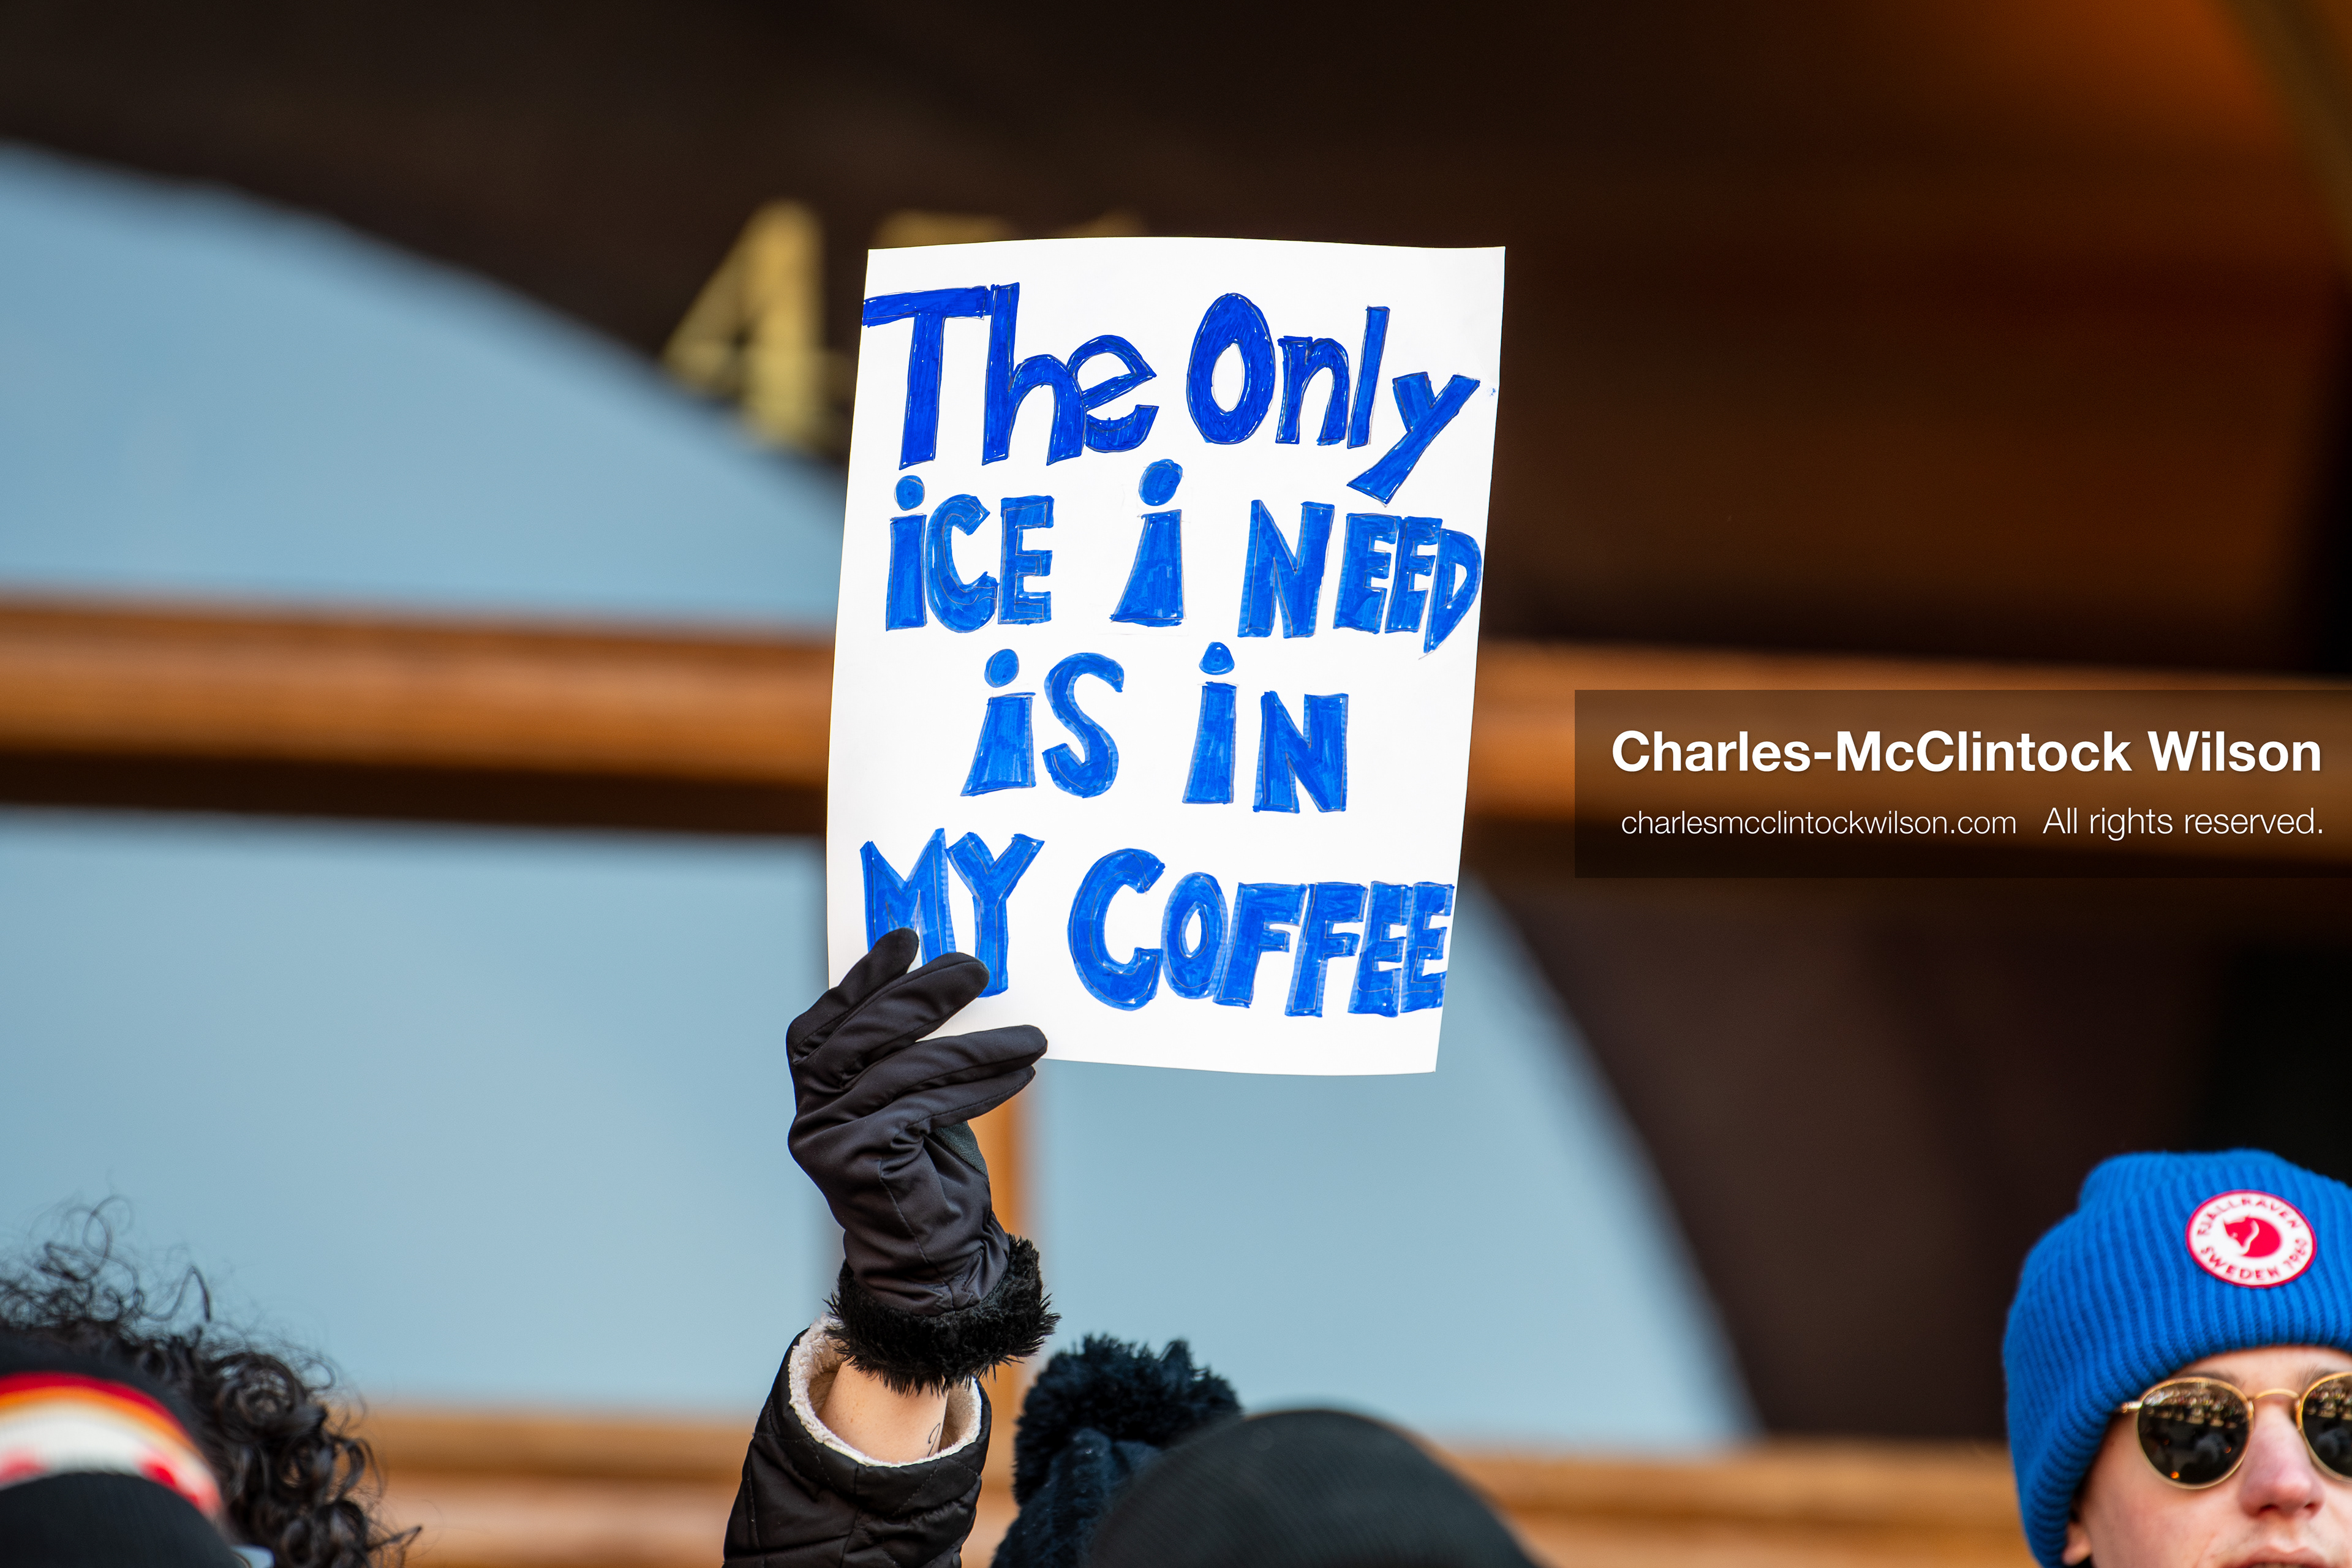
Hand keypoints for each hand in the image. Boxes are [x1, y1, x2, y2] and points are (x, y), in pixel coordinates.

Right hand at [788, 929, 1053, 1388]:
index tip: (905, 938)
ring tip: (1031, 1035)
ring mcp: (830, 1143)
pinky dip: (979, 1085)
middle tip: (976, 968)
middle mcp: (810, 1118)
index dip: (860, 979)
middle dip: (921, 995)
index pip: (823, 1024)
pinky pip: (925, 1105)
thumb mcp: (918, 1101)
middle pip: (860, 1036)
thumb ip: (911, 1053)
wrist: (940, 1264)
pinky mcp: (863, 1164)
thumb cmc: (932, 1174)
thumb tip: (950, 979)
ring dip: (975, 1045)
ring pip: (902, 1069)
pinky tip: (1022, 1074)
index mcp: (814, 1096)